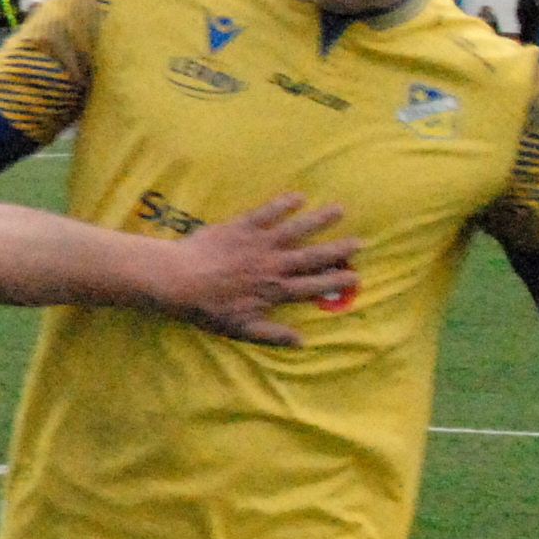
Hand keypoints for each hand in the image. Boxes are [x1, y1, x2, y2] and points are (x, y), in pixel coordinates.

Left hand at [163, 193, 358, 344]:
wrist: (179, 280)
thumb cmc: (207, 308)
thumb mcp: (240, 329)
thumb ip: (272, 335)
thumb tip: (301, 342)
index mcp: (274, 291)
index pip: (312, 286)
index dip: (334, 282)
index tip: (355, 277)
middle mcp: (273, 265)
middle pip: (312, 256)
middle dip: (337, 250)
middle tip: (360, 241)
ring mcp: (259, 244)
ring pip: (296, 230)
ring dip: (319, 220)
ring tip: (339, 210)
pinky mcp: (242, 227)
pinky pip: (267, 213)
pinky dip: (284, 204)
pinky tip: (299, 196)